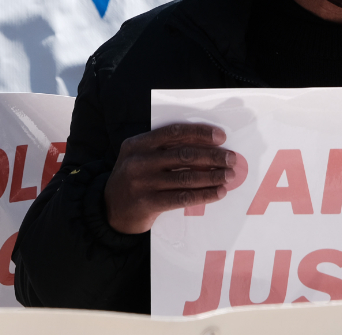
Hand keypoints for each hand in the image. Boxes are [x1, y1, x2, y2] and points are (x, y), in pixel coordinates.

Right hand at [103, 123, 237, 234]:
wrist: (109, 210)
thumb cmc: (134, 179)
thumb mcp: (139, 157)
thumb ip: (163, 149)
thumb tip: (205, 146)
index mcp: (137, 144)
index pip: (173, 132)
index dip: (199, 133)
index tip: (220, 137)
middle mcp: (139, 161)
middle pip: (184, 155)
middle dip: (212, 156)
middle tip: (232, 158)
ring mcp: (142, 183)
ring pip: (186, 177)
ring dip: (212, 176)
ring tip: (229, 176)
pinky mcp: (148, 203)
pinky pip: (182, 198)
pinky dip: (204, 194)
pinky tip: (218, 192)